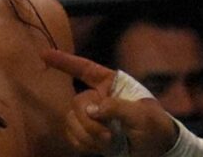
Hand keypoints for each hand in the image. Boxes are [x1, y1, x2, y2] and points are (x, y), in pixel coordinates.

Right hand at [42, 50, 176, 156]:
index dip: (65, 61)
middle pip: (77, 103)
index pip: (86, 69)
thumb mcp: (142, 115)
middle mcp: (98, 97)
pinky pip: (72, 137)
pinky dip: (81, 144)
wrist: (158, 151)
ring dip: (86, 136)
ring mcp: (92, 117)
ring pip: (71, 121)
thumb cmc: (155, 126)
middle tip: (108, 136)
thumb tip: (91, 110)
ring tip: (108, 143)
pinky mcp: (88, 135)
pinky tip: (97, 148)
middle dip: (89, 122)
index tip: (44, 54)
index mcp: (112, 84)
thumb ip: (117, 108)